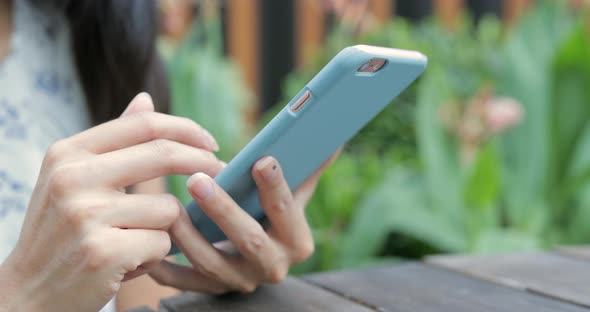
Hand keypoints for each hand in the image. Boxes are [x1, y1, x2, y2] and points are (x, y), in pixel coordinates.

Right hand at [0, 93, 223, 311]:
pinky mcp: (103, 252)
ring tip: (133, 242)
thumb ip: (114, 141)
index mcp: (68, 153)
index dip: (186, 129)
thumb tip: (146, 98)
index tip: (210, 143)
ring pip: (169, 207)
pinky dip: (154, 256)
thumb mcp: (74, 178)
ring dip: (164, 228)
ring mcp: (86, 215)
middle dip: (203, 162)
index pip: (143, 124)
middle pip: (164, 154)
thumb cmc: (60, 233)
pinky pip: (162, 243)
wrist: (27, 293)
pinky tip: (126, 264)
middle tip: (222, 172)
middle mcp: (73, 177)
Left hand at [149, 151, 339, 293]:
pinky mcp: (213, 290)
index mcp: (297, 239)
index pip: (288, 212)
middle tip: (198, 179)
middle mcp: (273, 265)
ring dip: (189, 237)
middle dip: (224, 210)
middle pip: (249, 240)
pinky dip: (166, 269)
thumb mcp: (291, 195)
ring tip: (169, 208)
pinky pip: (186, 284)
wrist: (253, 257)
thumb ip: (306, 169)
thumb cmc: (270, 214)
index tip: (263, 160)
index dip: (277, 187)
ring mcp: (241, 281)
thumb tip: (332, 137)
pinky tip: (151, 249)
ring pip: (213, 263)